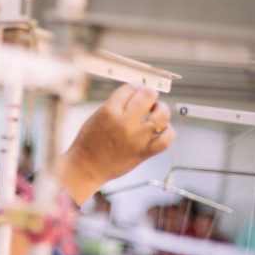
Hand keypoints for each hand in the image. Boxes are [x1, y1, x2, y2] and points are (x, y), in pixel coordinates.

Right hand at [58, 85, 174, 204]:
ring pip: (161, 115)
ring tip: (156, 112)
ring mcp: (137, 138)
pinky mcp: (144, 152)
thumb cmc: (88, 144)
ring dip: (161, 109)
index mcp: (109, 112)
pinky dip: (168, 132)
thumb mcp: (96, 117)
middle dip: (149, 93)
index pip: (129, 89)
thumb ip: (115, 105)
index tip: (137, 89)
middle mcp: (124, 123)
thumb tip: (136, 95)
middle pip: (147, 96)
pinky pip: (166, 139)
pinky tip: (162, 129)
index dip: (135, 87)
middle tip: (149, 96)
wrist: (86, 168)